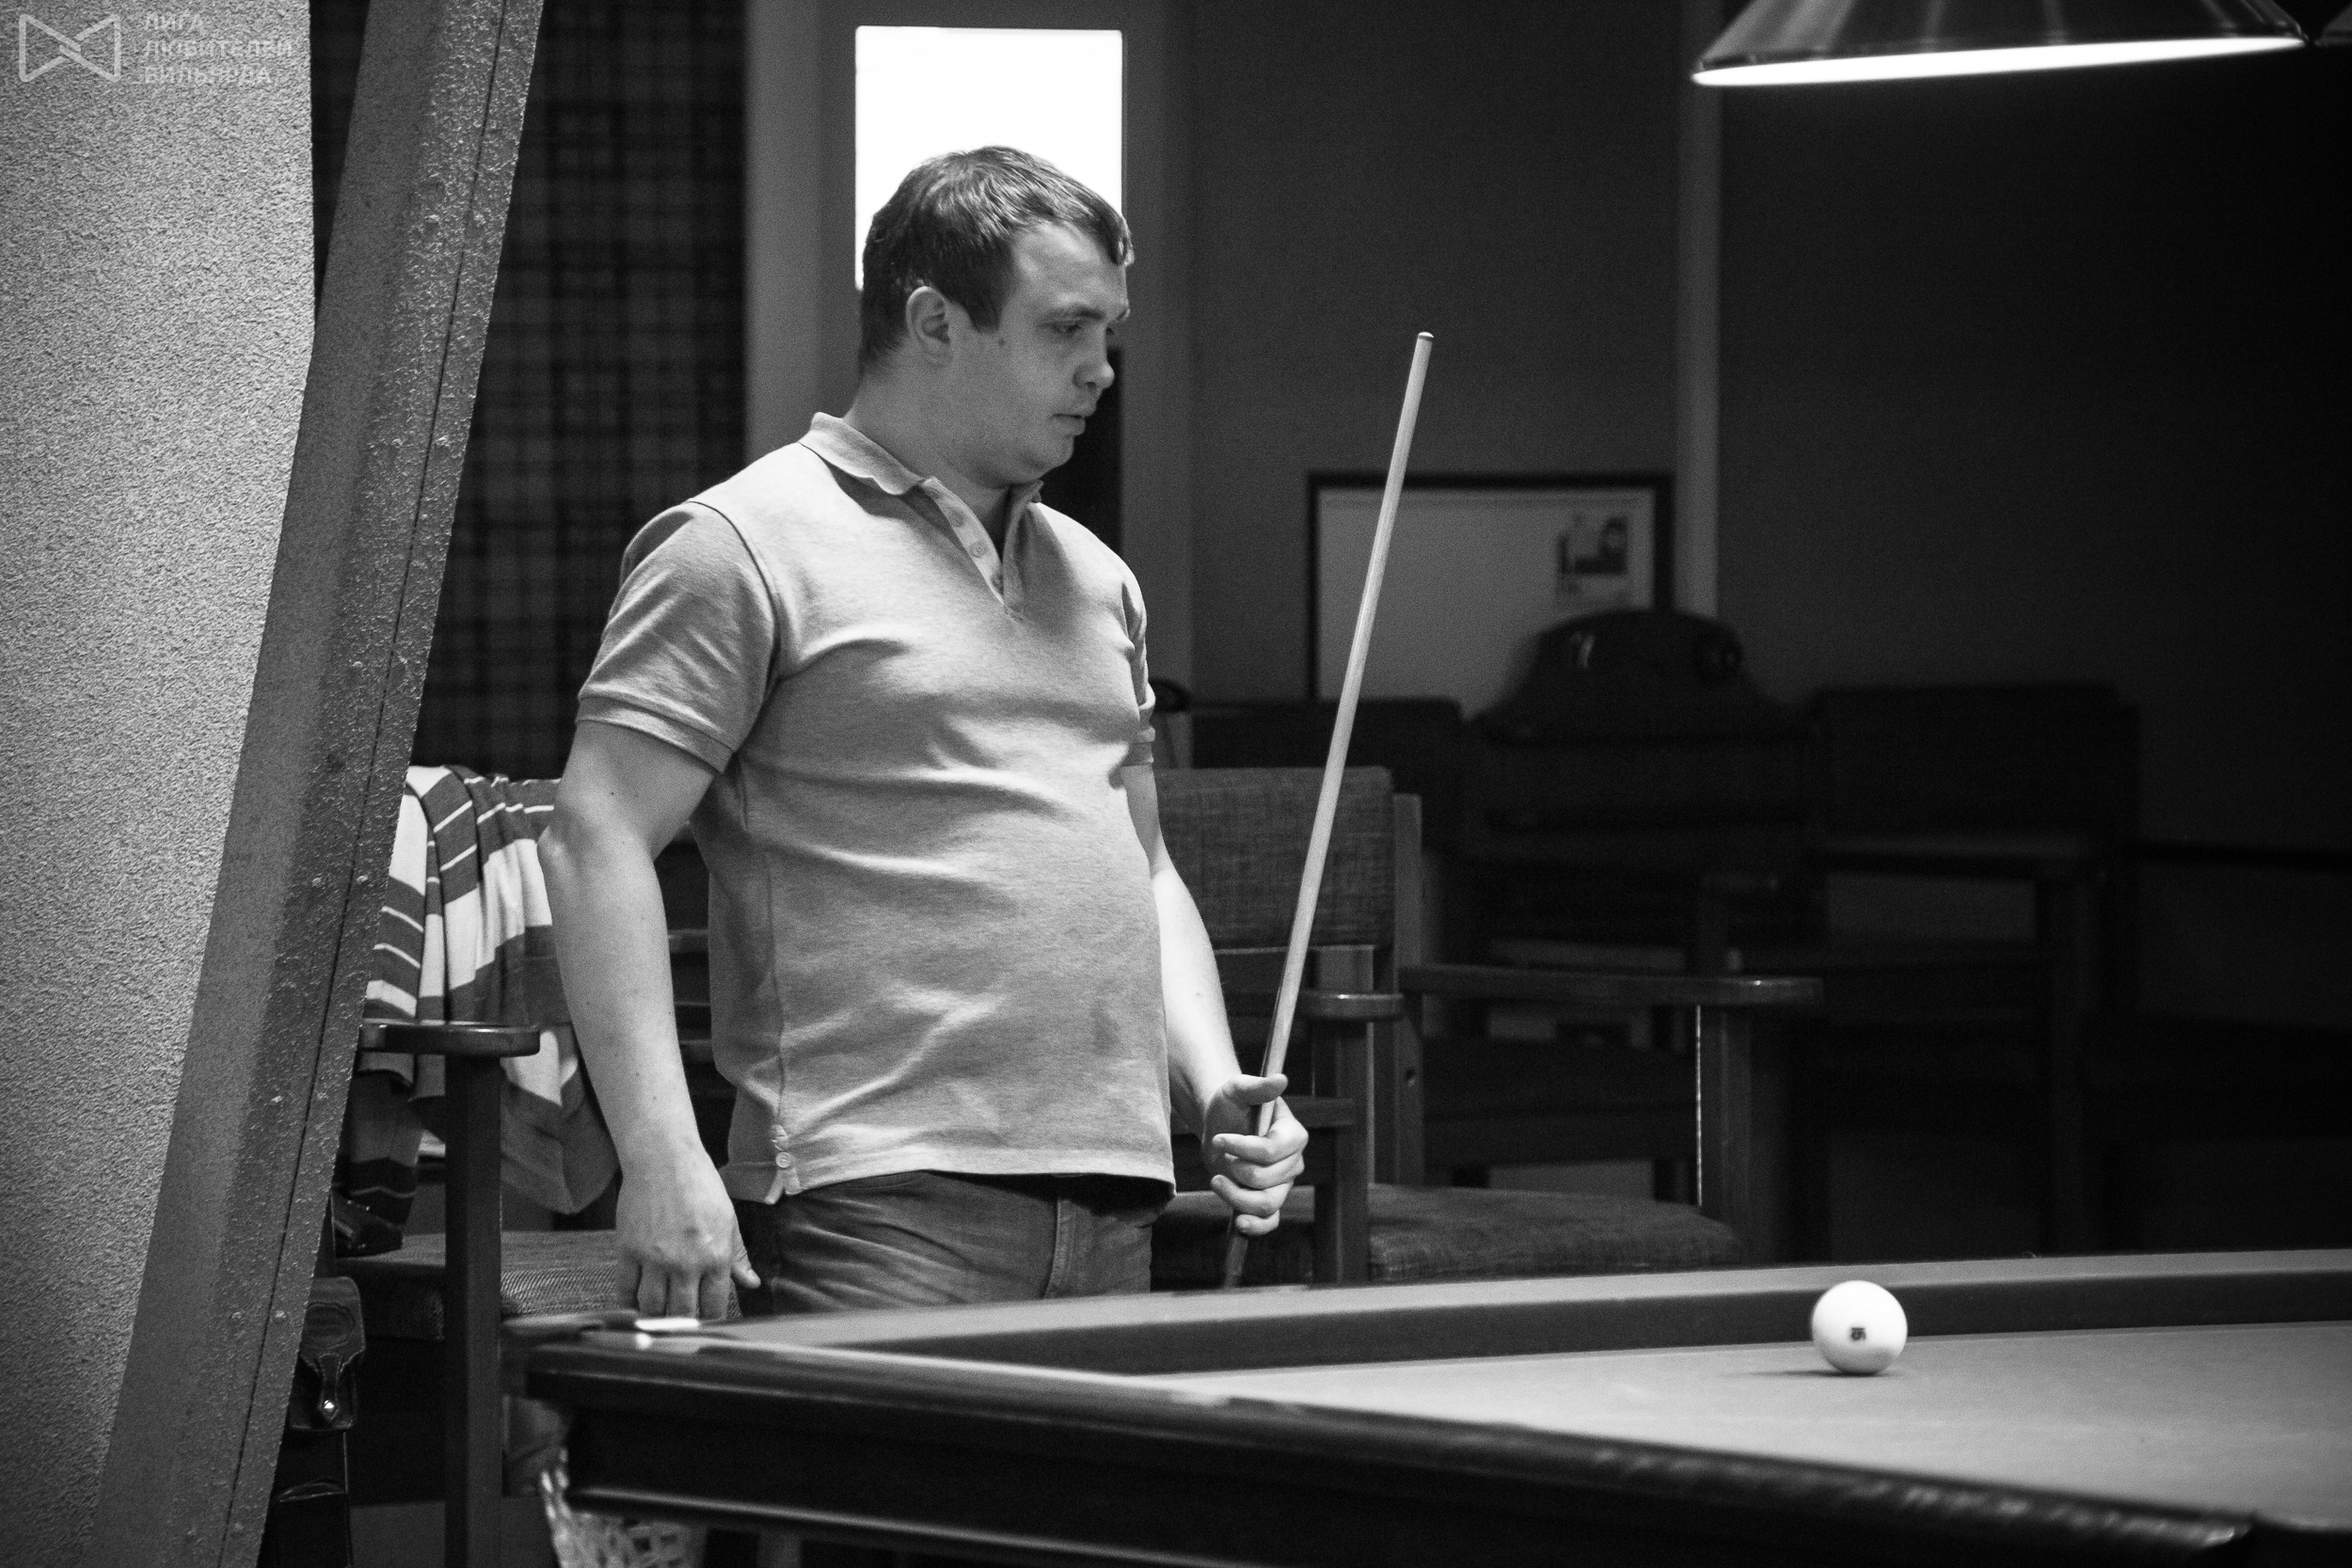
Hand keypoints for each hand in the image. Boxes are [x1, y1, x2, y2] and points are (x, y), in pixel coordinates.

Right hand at [612, 1154, 760, 1319]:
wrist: (663, 1159)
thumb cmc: (699, 1184)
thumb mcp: (728, 1219)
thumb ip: (738, 1256)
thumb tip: (752, 1283)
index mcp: (715, 1256)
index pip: (714, 1306)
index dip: (710, 1318)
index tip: (706, 1320)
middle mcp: (685, 1263)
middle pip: (681, 1313)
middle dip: (683, 1323)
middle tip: (681, 1322)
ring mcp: (654, 1259)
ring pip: (652, 1307)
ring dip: (656, 1316)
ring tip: (659, 1314)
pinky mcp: (628, 1251)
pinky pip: (625, 1289)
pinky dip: (628, 1302)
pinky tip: (634, 1303)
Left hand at [1200, 1073, 1307, 1236]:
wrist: (1219, 1125)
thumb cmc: (1231, 1105)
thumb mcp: (1238, 1090)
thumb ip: (1258, 1087)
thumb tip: (1280, 1079)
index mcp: (1292, 1134)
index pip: (1272, 1151)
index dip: (1243, 1148)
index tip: (1219, 1138)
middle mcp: (1293, 1162)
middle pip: (1265, 1179)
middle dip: (1236, 1169)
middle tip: (1221, 1155)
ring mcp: (1282, 1185)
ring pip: (1264, 1204)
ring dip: (1235, 1195)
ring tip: (1217, 1179)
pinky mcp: (1268, 1202)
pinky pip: (1268, 1222)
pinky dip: (1254, 1226)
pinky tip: (1238, 1221)